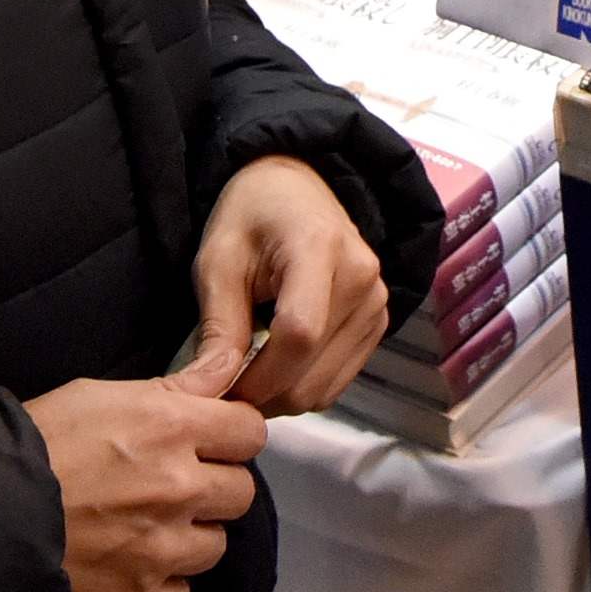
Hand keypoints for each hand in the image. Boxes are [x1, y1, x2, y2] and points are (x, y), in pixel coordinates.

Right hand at [27, 377, 269, 591]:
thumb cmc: (31, 447)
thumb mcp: (96, 396)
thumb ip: (174, 388)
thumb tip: (227, 369)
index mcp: (172, 429)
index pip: (250, 432)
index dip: (230, 437)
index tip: (208, 444)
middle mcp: (180, 489)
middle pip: (240, 492)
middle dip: (211, 489)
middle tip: (168, 488)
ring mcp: (164, 550)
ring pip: (214, 546)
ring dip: (187, 538)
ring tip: (140, 529)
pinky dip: (159, 583)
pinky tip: (124, 566)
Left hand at [178, 154, 387, 418]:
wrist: (297, 193)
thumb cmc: (250, 220)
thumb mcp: (218, 262)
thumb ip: (219, 326)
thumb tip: (211, 392)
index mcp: (319, 248)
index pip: (299, 333)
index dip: (258, 376)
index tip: (220, 389)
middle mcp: (362, 279)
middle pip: (311, 373)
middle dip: (262, 395)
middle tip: (224, 388)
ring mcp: (377, 306)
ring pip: (324, 390)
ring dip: (280, 398)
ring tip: (247, 376)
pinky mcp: (379, 325)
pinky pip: (337, 384)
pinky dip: (301, 389)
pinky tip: (276, 368)